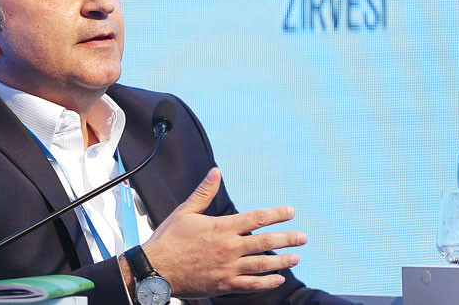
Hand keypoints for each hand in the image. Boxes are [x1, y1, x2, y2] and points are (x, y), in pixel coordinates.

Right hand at [141, 167, 306, 297]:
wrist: (155, 269)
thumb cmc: (168, 240)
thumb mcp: (185, 211)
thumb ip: (204, 193)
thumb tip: (216, 172)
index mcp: (221, 227)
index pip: (257, 218)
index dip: (277, 214)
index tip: (290, 212)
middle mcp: (229, 248)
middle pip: (266, 242)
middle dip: (288, 239)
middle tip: (303, 238)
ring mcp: (228, 268)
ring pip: (263, 265)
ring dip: (282, 261)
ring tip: (296, 258)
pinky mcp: (224, 285)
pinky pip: (251, 285)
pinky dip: (267, 283)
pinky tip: (278, 280)